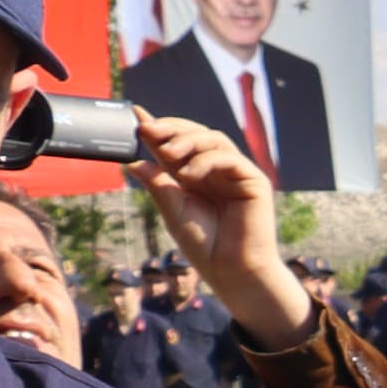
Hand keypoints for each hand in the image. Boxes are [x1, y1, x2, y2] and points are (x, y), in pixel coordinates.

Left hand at [130, 115, 308, 346]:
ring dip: (187, 140)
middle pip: (196, 134)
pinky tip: (190, 173)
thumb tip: (132, 161)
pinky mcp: (253, 181)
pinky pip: (229, 158)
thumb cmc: (205, 245)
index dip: (158, 129)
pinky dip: (207, 160)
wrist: (232, 271)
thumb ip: (157, 184)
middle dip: (171, 129)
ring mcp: (236, 174)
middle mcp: (216, 171)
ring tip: (168, 152)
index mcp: (196, 176)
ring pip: (213, 139)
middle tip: (148, 129)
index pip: (176, 145)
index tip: (136, 116)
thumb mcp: (172, 210)